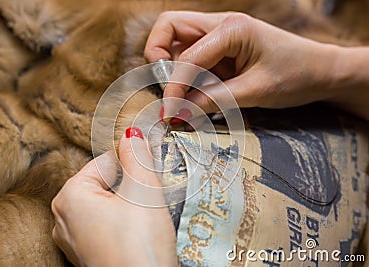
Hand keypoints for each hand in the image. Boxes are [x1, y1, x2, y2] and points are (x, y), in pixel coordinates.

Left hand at [51, 127, 177, 266]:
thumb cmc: (139, 244)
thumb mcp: (144, 189)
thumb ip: (137, 155)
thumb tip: (132, 135)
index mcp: (69, 196)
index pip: (106, 162)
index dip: (132, 163)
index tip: (151, 166)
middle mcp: (64, 218)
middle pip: (105, 184)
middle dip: (131, 185)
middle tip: (151, 196)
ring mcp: (74, 239)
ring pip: (107, 205)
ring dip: (130, 204)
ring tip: (147, 215)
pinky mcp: (89, 254)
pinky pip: (107, 225)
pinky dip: (124, 222)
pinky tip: (138, 231)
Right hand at [145, 11, 368, 120]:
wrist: (321, 72)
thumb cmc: (296, 75)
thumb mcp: (254, 92)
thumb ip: (212, 100)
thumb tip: (177, 112)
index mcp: (231, 29)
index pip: (185, 56)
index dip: (173, 86)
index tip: (169, 112)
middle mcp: (219, 25)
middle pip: (168, 29)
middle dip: (158, 60)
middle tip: (168, 92)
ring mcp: (218, 36)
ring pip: (175, 44)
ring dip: (172, 71)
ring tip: (183, 99)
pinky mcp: (219, 50)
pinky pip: (190, 58)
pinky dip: (185, 77)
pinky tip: (195, 96)